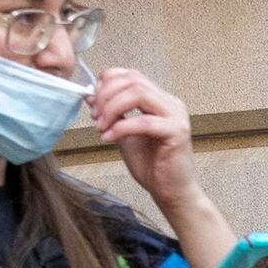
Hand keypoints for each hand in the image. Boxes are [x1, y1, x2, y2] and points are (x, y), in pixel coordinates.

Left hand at [89, 67, 200, 212]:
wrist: (171, 192)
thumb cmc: (151, 166)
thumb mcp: (123, 134)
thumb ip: (111, 115)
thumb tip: (90, 95)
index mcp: (160, 100)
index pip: (132, 75)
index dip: (108, 82)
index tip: (92, 101)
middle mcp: (170, 103)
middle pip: (134, 80)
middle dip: (107, 95)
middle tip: (94, 116)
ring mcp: (176, 116)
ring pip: (139, 94)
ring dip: (112, 108)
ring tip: (101, 127)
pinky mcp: (177, 132)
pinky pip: (144, 122)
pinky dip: (121, 128)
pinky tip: (109, 139)